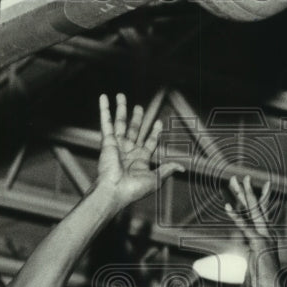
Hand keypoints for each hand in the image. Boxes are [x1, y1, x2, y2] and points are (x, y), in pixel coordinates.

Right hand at [96, 93, 183, 207]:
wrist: (115, 191)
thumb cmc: (133, 189)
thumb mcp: (155, 180)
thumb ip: (167, 170)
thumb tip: (182, 167)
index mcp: (140, 159)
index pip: (148, 142)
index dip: (154, 132)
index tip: (158, 122)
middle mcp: (128, 151)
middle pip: (134, 130)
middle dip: (137, 118)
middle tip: (139, 107)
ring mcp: (117, 145)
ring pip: (120, 123)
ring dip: (120, 109)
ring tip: (121, 95)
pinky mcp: (107, 142)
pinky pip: (106, 122)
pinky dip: (104, 109)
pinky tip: (104, 97)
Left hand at [225, 175, 281, 286]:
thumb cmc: (261, 279)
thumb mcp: (249, 261)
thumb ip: (243, 250)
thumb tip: (236, 246)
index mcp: (266, 234)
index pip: (259, 212)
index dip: (251, 199)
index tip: (245, 188)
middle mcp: (268, 232)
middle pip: (256, 207)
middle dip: (247, 191)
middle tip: (242, 177)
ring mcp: (265, 236)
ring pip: (253, 211)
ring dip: (243, 196)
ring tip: (236, 182)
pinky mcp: (259, 243)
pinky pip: (245, 227)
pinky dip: (235, 217)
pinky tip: (227, 207)